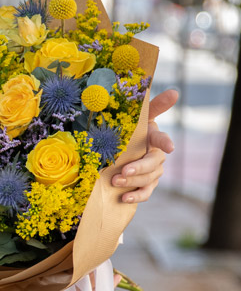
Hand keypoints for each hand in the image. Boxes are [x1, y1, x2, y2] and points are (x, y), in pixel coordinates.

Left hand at [111, 88, 177, 203]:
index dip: (166, 142)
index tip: (169, 147)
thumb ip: (154, 106)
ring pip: (148, 180)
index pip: (161, 139)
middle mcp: (156, 156)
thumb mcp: (137, 117)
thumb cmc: (130, 130)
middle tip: (123, 171)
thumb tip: (175, 92)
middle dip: (139, 168)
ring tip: (116, 181)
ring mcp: (153, 172)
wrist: (120, 151)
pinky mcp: (146, 185)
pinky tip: (124, 198)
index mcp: (153, 138)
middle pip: (153, 164)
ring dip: (133, 181)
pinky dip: (135, 197)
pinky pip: (145, 193)